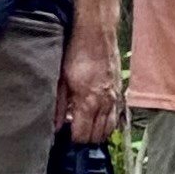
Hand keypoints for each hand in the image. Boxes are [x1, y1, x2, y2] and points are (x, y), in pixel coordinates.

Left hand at [58, 26, 122, 146]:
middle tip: (74, 133)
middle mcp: (105, 103)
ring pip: (110, 128)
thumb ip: (58, 106)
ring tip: (86, 127)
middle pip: (98, 136)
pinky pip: (117, 115)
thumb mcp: (61, 79)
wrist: (97, 33)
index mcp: (88, 102)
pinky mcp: (120, 91)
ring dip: (98, 131)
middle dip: (86, 139)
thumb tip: (54, 126)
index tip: (65, 137)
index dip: (73, 140)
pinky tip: (98, 116)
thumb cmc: (77, 52)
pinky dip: (108, 120)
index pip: (83, 135)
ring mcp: (115, 97)